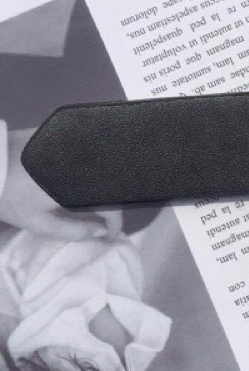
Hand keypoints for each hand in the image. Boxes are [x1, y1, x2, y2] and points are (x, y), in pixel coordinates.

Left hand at [0, 127, 121, 239]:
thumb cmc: (11, 196)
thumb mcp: (39, 223)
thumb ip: (73, 230)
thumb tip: (101, 232)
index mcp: (82, 186)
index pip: (111, 206)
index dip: (115, 223)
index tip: (111, 234)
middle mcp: (86, 164)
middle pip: (109, 188)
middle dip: (110, 207)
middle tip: (101, 221)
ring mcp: (78, 149)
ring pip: (100, 172)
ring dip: (99, 190)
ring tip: (89, 205)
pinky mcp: (67, 137)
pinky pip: (87, 157)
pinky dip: (89, 171)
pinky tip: (77, 182)